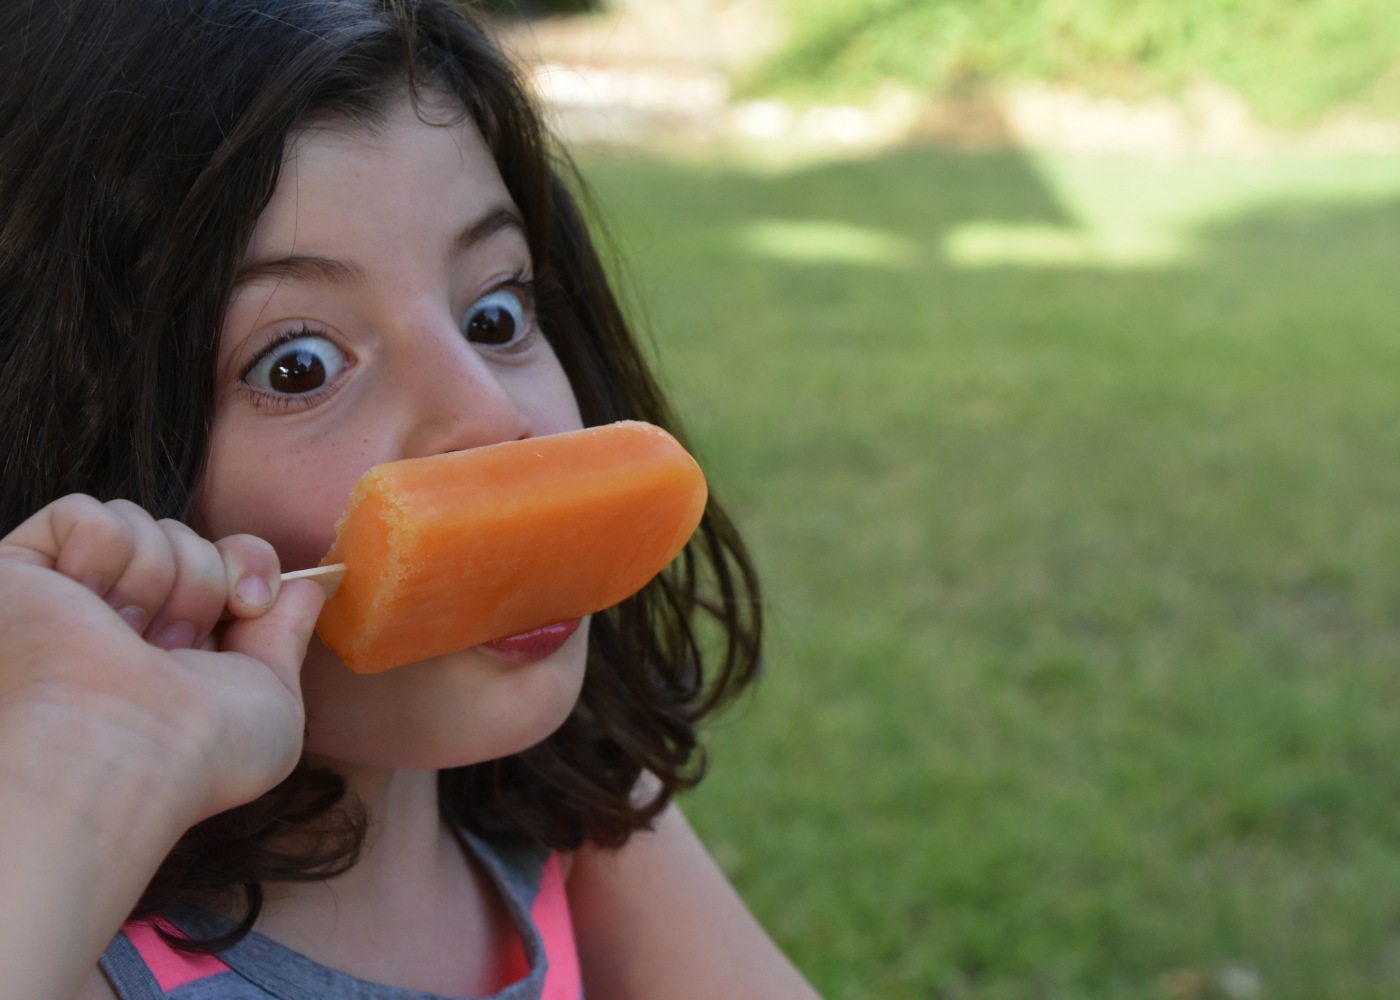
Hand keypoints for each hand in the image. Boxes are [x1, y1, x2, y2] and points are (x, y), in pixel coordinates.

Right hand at [0, 494, 324, 997]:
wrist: (119, 756)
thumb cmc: (199, 750)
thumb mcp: (274, 698)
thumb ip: (288, 635)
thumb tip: (310, 585)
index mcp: (176, 645)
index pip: (225, 559)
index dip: (249, 564)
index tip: (251, 603)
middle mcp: (122, 618)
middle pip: (190, 537)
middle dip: (204, 582)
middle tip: (178, 646)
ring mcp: (69, 593)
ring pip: (143, 523)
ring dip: (159, 578)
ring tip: (131, 638)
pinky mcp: (19, 569)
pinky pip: (85, 513)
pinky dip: (103, 553)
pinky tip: (88, 604)